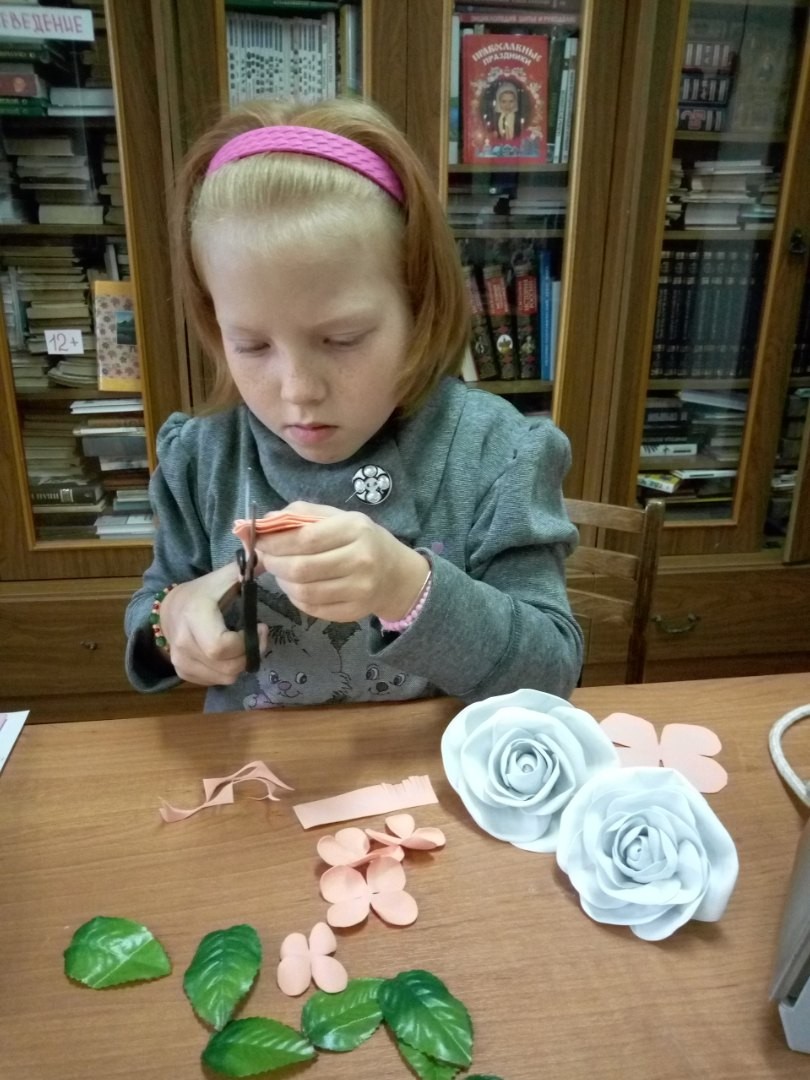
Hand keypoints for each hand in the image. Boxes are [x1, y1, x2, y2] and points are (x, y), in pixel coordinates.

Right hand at [158, 563, 268, 685]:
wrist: (169, 609)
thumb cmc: (202, 593)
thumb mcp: (220, 579)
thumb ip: (244, 570)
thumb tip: (269, 554)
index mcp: (195, 617)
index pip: (221, 647)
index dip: (247, 643)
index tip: (261, 627)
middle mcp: (184, 643)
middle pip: (228, 667)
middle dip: (250, 655)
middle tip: (257, 638)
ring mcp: (181, 661)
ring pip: (225, 677)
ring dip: (241, 664)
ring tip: (243, 645)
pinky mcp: (183, 673)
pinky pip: (216, 681)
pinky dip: (228, 670)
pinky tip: (229, 654)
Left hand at [254, 502, 429, 623]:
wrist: (396, 574)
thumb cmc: (361, 540)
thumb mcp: (337, 517)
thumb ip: (299, 514)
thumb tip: (260, 522)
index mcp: (354, 529)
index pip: (304, 538)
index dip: (274, 542)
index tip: (258, 540)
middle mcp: (360, 560)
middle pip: (300, 568)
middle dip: (273, 563)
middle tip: (265, 558)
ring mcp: (359, 589)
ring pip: (303, 592)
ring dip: (282, 582)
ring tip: (282, 572)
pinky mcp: (354, 612)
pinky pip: (312, 608)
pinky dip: (296, 598)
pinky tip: (297, 586)